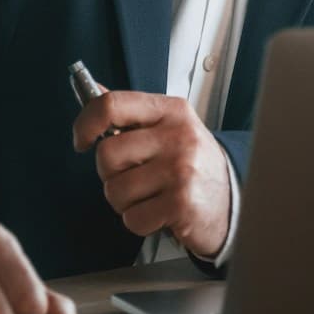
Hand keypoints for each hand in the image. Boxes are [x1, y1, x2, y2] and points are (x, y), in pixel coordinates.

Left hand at [72, 91, 232, 256]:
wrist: (232, 201)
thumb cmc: (193, 163)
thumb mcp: (168, 127)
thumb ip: (131, 113)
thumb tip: (92, 92)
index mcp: (170, 111)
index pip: (112, 104)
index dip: (86, 123)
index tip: (82, 140)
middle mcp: (177, 136)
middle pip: (107, 154)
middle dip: (110, 173)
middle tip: (132, 176)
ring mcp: (181, 170)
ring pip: (115, 190)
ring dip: (124, 201)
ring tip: (148, 196)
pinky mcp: (181, 204)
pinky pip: (132, 218)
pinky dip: (139, 221)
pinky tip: (158, 212)